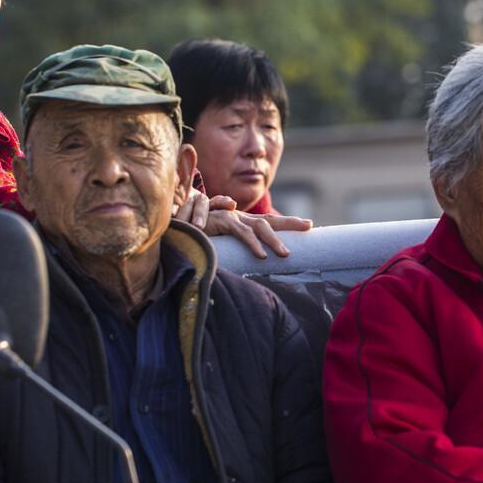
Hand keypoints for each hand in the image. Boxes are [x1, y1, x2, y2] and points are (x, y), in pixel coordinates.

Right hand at [175, 188, 312, 257]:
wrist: (173, 225)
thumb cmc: (196, 236)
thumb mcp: (219, 244)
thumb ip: (233, 251)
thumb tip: (250, 265)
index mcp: (241, 223)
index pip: (268, 222)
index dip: (288, 223)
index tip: (309, 226)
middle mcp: (238, 218)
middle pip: (269, 220)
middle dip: (290, 223)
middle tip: (309, 226)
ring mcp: (230, 218)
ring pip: (258, 227)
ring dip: (274, 241)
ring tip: (286, 255)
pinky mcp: (220, 222)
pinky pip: (240, 233)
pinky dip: (251, 243)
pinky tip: (261, 255)